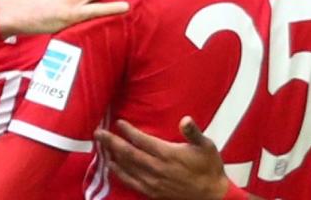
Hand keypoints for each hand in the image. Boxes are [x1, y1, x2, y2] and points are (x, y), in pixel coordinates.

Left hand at [95, 117, 230, 199]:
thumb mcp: (206, 146)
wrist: (212, 195)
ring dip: (113, 156)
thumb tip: (185, 119)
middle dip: (112, 142)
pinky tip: (113, 167)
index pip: (142, 140)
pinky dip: (120, 174)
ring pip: (127, 168)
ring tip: (101, 146)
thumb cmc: (210, 168)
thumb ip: (193, 132)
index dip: (128, 131)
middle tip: (98, 133)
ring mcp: (154, 182)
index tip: (118, 123)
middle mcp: (157, 168)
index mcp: (168, 154)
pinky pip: (131, 182)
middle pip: (129, 153)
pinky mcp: (153, 192)